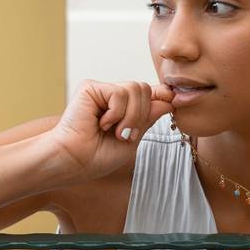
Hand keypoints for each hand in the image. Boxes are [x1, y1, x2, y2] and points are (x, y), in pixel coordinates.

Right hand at [47, 79, 174, 181]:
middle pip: (145, 89)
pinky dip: (117, 113)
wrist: (75, 162)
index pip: (148, 94)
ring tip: (115, 131)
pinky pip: (120, 93)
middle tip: (127, 134)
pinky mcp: (90, 87)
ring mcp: (101, 90)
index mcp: (122, 108)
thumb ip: (147, 118)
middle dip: (142, 114)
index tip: (174, 101)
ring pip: (136, 89)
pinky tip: (101, 123)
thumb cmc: (97, 156)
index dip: (163, 95)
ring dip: (130, 116)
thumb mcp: (132, 138)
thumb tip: (168, 100)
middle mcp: (112, 96)